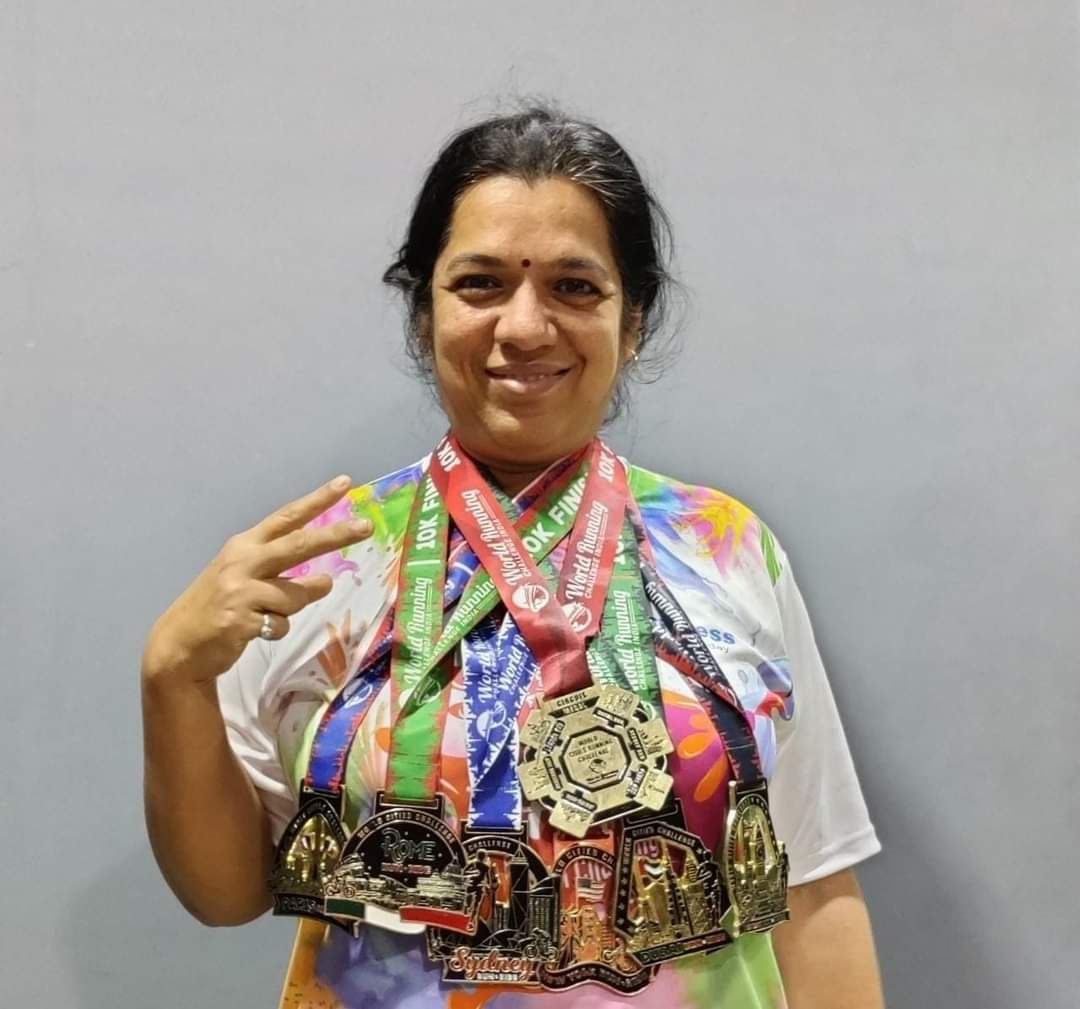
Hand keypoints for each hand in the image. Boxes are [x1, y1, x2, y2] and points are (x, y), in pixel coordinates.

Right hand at [142, 475, 372, 687]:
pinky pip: (281, 625)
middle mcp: (243, 561)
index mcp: (244, 545)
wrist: (180, 644)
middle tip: (367, 526)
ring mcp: (242, 589)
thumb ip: (282, 572)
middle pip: (300, 544)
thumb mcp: (244, 577)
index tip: (344, 483)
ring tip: (267, 612)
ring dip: (294, 606)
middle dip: (336, 535)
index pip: (286, 517)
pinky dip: (275, 630)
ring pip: (296, 595)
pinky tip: (252, 631)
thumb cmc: (219, 606)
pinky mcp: (242, 618)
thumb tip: (326, 579)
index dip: (316, 500)